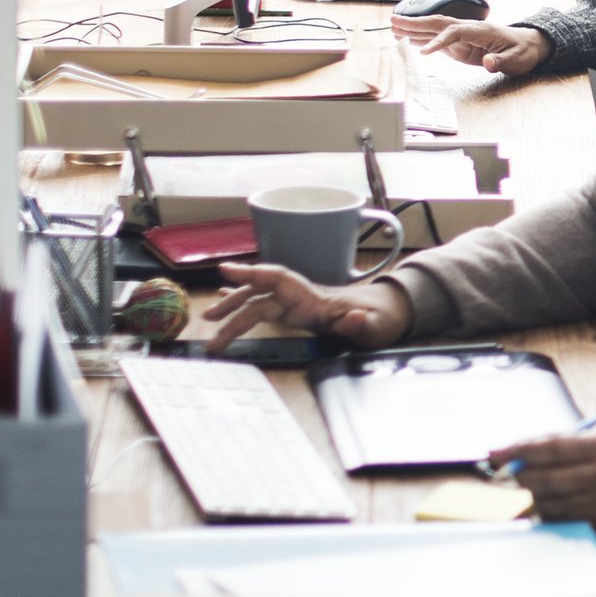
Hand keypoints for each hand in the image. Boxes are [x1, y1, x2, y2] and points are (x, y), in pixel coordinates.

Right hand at [200, 262, 411, 351]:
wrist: (388, 315)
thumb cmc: (381, 320)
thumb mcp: (377, 327)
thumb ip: (363, 324)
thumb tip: (355, 317)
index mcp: (314, 298)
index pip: (278, 279)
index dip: (251, 273)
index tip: (225, 269)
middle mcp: (300, 297)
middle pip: (259, 296)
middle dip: (232, 305)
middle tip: (207, 320)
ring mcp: (297, 304)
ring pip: (257, 302)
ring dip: (233, 308)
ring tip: (209, 320)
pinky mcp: (297, 313)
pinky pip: (265, 308)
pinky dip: (245, 305)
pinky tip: (227, 304)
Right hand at [390, 16, 548, 76]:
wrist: (528, 45)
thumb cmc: (523, 51)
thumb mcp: (516, 60)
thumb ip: (501, 62)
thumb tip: (488, 64)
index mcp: (481, 30)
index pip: (454, 32)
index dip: (438, 41)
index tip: (424, 52)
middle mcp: (468, 29)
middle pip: (438, 23)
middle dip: (416, 23)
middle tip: (394, 21)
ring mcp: (463, 36)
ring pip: (435, 29)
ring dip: (414, 29)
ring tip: (393, 27)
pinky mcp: (461, 45)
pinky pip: (439, 40)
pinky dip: (423, 39)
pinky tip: (409, 40)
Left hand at [489, 433, 595, 533]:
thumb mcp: (582, 441)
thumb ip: (547, 445)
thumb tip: (507, 454)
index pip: (555, 449)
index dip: (522, 451)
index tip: (496, 453)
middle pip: (552, 480)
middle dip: (522, 477)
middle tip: (505, 474)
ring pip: (553, 504)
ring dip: (533, 496)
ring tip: (529, 487)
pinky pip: (563, 520)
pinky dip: (547, 511)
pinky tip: (546, 502)